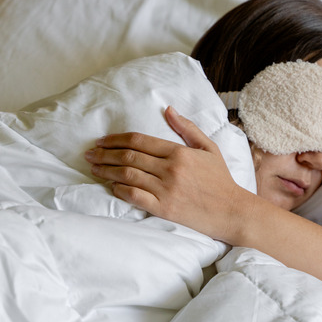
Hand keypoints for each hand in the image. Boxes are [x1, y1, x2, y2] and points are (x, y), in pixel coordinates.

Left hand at [84, 106, 247, 240]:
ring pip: (127, 175)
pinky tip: (111, 186)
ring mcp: (166, 190)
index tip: (102, 141)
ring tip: (94, 168)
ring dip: (107, 170)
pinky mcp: (164, 209)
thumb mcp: (209, 148)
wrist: (232, 211)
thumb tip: (168, 110)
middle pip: (129, 156)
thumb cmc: (221, 180)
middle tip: (90, 153)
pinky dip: (119, 189)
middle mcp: (170, 169)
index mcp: (179, 152)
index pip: (139, 141)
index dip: (116, 139)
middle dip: (105, 153)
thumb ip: (187, 128)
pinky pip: (135, 196)